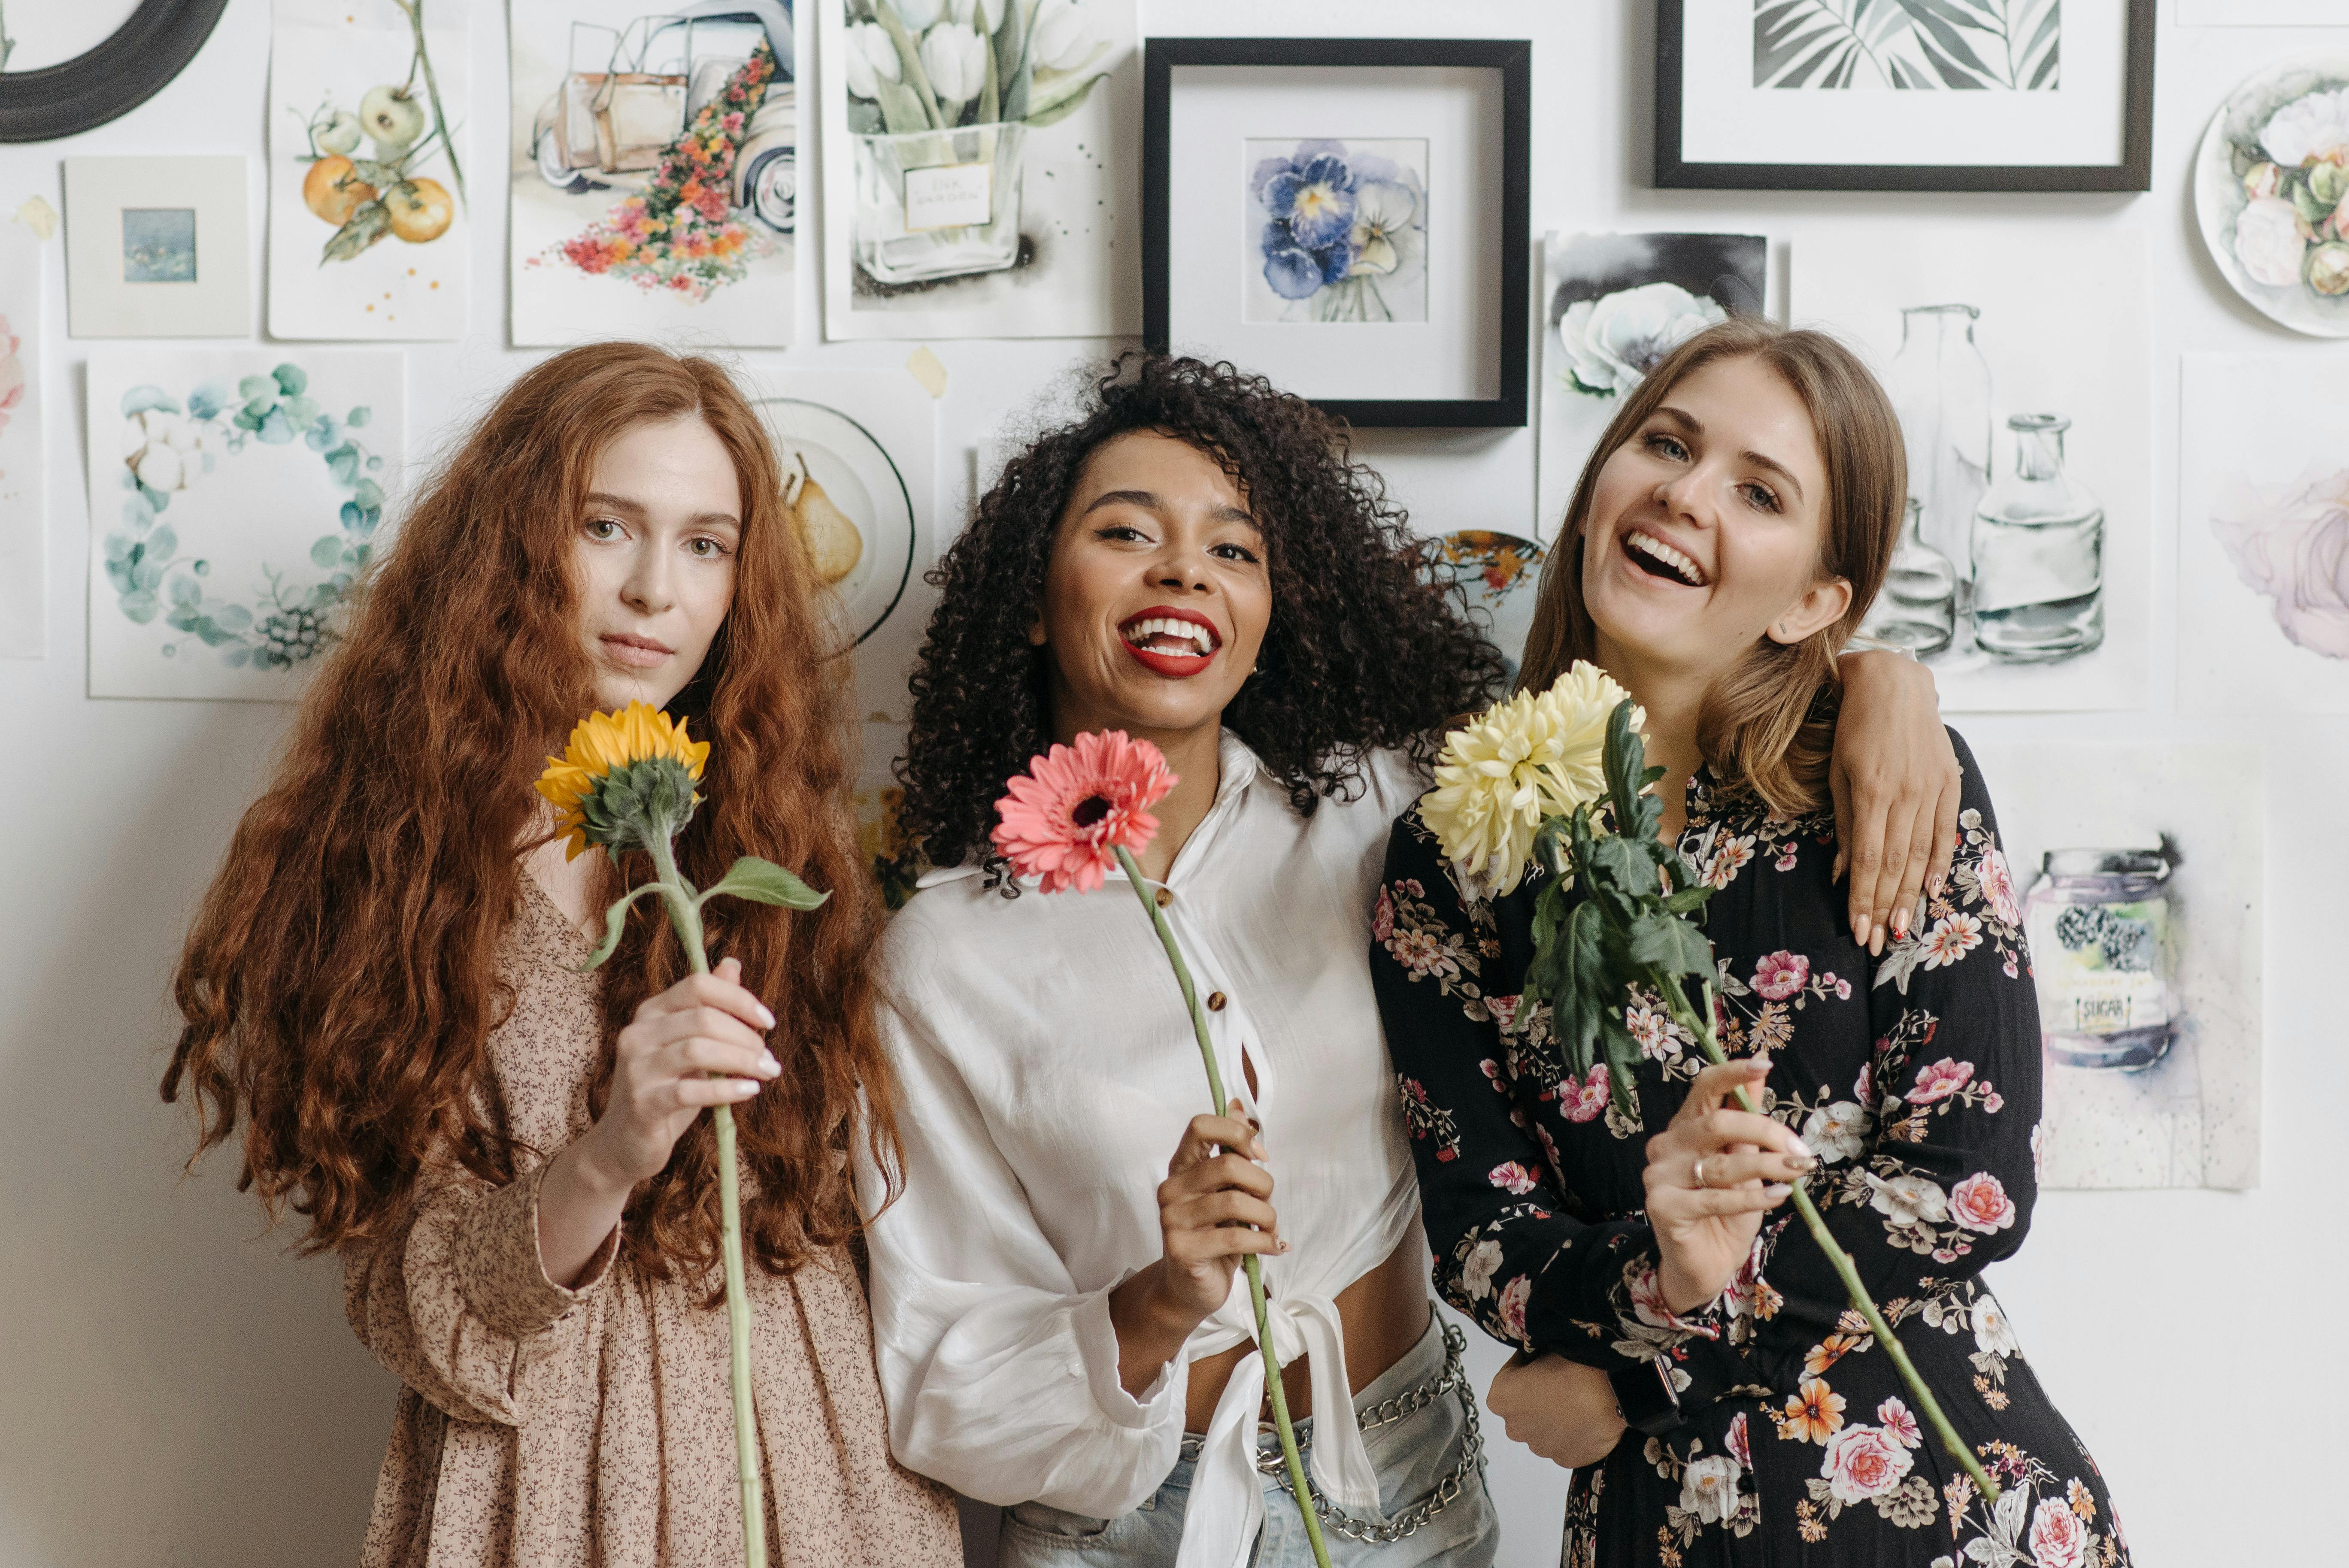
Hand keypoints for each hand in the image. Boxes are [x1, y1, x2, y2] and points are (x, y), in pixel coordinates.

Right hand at [576, 956, 778, 1190]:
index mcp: (651, 1012)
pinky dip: (726, 1089)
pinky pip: (690, 1090)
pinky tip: (750, 1091)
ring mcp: (636, 1068)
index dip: (739, 999)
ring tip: (766, 1073)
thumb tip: (732, 964)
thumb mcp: (689, 1045)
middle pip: (703, 1017)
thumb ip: (708, 1007)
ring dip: (742, 1060)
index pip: (698, 985)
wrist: (624, 1144)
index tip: (769, 1022)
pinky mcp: (642, 1103)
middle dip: (745, 1036)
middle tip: (769, 1059)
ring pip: (697, 1049)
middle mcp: (638, 1033)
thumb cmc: (666, 1091)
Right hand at [1108, 1103, 1284, 1394]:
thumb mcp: (1225, 1191)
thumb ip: (1231, 1152)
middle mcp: (1171, 1189)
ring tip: (1269, 1229)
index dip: (1237, 1133)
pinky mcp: (1183, 1250)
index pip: (1201, 1126)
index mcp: (1181, 1167)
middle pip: (1227, 1165)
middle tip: (1267, 1202)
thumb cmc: (1213, 1234)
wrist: (1189, 1288)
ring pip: (1236, 1202)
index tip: (1259, 1155)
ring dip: (1267, 1216)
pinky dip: (1265, 1241)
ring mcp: (1173, 1220)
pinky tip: (1273, 1246)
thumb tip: (1240, 1108)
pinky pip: (1236, 1237)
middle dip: (1262, 1183)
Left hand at [1487, 1352, 1625, 1469]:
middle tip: (1560, 1384)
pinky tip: (1587, 1419)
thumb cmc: (1575, 1366)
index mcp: (1501, 1397)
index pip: (1507, 1379)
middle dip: (1535, 1399)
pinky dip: (1572, 1434)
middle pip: (1523, 1410)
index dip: (1523, 1369)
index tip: (1539, 1362)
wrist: (1614, 1395)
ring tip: (1577, 1402)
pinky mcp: (1565, 1460)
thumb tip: (1535, 1363)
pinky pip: (1564, 1444)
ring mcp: (1540, 1447)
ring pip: (1543, 1430)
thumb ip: (1533, 1360)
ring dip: (1553, 1418)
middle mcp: (1514, 1427)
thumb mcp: (1546, 1349)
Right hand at [1642, 1058, 1814, 1313]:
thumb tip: (1761, 1073)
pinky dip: (1753, 1197)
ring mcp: (1659, 1175)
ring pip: (1721, 1163)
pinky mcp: (1662, 1206)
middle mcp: (1666, 1145)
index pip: (1703, 1087)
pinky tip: (1779, 1196)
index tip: (1765, 1064)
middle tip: (1801, 1151)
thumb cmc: (1727, 1214)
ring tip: (1799, 1172)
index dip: (1732, 1073)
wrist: (1704, 1266)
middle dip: (1766, 1132)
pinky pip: (1716, 1197)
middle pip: (1716, 1122)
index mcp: (1685, 1127)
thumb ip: (1748, 1123)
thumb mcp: (1745, 1164)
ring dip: (1769, 1166)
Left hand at [1832, 650, 1960, 955]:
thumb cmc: (1853, 727)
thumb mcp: (1837, 772)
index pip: (1867, 859)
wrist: (1895, 683)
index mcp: (1872, 791)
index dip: (1862, 898)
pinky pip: (1944, 832)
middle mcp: (1905, 795)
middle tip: (1876, 944)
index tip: (1857, 930)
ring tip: (1901, 929)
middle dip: (1884, 908)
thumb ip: (1844, 822)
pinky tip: (1931, 891)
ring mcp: (1931, 789)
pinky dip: (1938, 864)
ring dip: (1910, 896)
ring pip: (1920, 855)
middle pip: (1895, 865)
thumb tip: (1841, 871)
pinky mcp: (1948, 783)